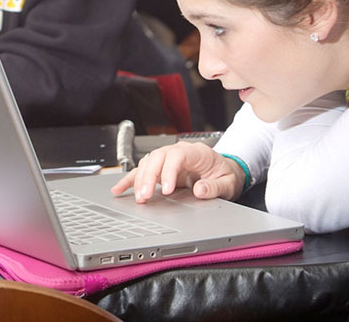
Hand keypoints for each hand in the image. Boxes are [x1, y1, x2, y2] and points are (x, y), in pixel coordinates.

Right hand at [110, 141, 245, 202]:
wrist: (225, 171)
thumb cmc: (226, 175)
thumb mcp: (228, 183)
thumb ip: (215, 187)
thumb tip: (200, 190)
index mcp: (197, 152)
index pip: (177, 156)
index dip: (169, 171)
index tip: (167, 190)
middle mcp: (180, 152)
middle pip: (158, 157)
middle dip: (149, 176)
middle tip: (145, 196)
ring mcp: (169, 158)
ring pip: (148, 162)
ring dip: (140, 179)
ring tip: (139, 197)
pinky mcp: (162, 168)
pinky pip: (143, 170)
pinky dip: (131, 179)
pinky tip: (120, 189)